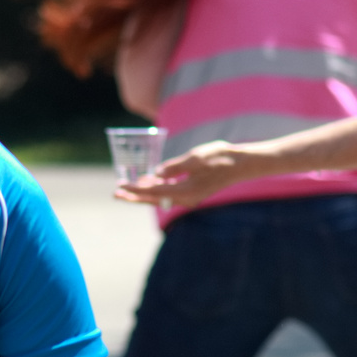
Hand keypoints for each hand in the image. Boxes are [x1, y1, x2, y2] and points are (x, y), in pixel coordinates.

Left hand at [116, 140, 252, 207]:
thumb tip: (157, 173)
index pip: (153, 192)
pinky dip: (156, 188)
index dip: (134, 189)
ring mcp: (189, 196)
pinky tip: (149, 180)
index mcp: (185, 191)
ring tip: (127, 188)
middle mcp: (185, 198)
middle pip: (153, 199)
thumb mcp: (195, 158)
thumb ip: (174, 167)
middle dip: (133, 196)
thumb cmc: (220, 158)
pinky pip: (169, 192)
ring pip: (160, 196)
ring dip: (143, 192)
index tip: (119, 187)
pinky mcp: (192, 191)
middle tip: (115, 193)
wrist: (241, 164)